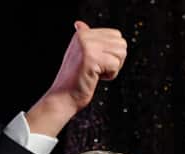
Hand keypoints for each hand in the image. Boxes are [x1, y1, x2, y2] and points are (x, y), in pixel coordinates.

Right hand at [25, 21, 127, 136]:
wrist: (62, 97)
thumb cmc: (73, 80)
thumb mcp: (77, 54)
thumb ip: (84, 40)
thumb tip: (79, 24)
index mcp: (82, 34)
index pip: (116, 35)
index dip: (112, 52)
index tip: (97, 62)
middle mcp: (84, 37)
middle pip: (121, 43)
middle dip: (115, 60)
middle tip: (99, 69)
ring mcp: (87, 47)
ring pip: (121, 53)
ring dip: (113, 67)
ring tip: (97, 73)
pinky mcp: (91, 59)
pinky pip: (115, 65)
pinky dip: (110, 75)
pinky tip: (95, 78)